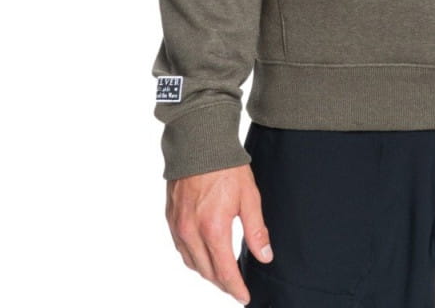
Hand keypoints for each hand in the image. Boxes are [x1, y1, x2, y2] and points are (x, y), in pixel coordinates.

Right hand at [166, 163, 272, 304]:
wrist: (200, 142)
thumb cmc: (227, 166)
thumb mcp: (249, 197)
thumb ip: (256, 230)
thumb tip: (264, 257)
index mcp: (213, 229)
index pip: (225, 272)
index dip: (236, 288)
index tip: (245, 297)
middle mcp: (191, 232)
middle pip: (207, 272)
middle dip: (223, 283)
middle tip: (236, 287)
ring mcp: (178, 226)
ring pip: (191, 263)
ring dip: (207, 273)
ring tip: (222, 275)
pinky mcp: (170, 218)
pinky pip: (181, 249)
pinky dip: (193, 258)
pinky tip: (203, 256)